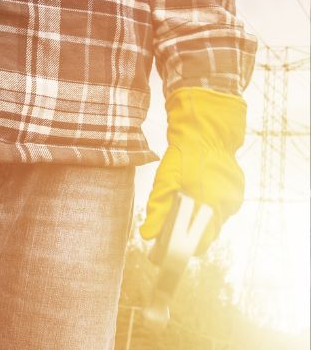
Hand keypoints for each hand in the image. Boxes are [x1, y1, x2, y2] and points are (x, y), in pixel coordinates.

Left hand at [141, 87, 246, 252]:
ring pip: (215, 221)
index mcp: (208, 207)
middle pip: (208, 235)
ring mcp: (233, 200)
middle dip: (191, 234)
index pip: (199, 244)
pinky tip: (199, 193)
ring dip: (201, 218)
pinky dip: (209, 205)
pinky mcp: (237, 193)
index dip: (184, 248)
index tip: (170, 249)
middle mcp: (225, 208)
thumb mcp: (165, 181)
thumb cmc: (183, 157)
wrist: (206, 133)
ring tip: (186, 204)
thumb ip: (157, 210)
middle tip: (173, 228)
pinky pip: (222, 208)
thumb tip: (147, 236)